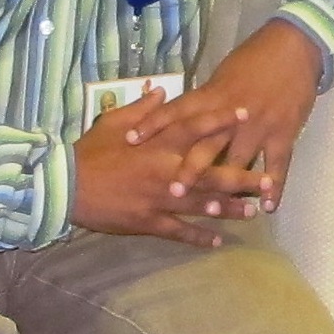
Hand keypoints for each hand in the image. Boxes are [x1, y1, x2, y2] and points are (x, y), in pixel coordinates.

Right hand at [67, 93, 253, 245]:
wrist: (66, 187)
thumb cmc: (90, 151)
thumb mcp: (113, 122)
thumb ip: (142, 109)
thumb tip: (162, 92)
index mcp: (157, 143)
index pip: (196, 128)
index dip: (222, 120)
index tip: (247, 114)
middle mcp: (166, 170)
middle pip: (211, 173)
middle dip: (241, 177)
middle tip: (267, 180)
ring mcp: (160, 198)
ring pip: (202, 205)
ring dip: (229, 209)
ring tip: (252, 211)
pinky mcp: (149, 221)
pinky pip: (180, 231)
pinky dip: (199, 237)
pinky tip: (219, 241)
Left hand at [126, 20, 327, 209]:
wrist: (294, 47)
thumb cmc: (253, 60)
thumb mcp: (220, 75)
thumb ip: (200, 100)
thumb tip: (174, 115)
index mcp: (213, 96)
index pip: (177, 112)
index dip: (153, 125)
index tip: (130, 140)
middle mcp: (232, 116)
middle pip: (207, 145)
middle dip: (190, 170)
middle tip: (172, 192)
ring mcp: (259, 126)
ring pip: (241, 161)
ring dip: (229, 187)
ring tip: (216, 210)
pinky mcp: (284, 133)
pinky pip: (279, 165)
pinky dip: (275, 186)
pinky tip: (269, 206)